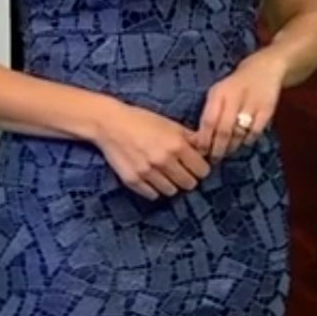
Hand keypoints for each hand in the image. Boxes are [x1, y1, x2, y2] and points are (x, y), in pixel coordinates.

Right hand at [94, 101, 210, 200]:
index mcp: (176, 145)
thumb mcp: (169, 124)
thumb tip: (207, 150)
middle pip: (189, 184)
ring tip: (164, 173)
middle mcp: (164, 161)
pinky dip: (154, 189)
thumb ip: (190, 138)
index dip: (200, 168)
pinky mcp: (133, 180)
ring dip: (171, 184)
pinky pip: (152, 195)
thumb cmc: (141, 120)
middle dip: (187, 178)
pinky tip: (151, 178)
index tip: (195, 166)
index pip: (202, 170)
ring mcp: (148, 173)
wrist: (109, 123)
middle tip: (180, 171)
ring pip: (171, 192)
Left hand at [192, 48, 285, 163]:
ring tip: (227, 152)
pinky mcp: (267, 109)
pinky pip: (255, 132)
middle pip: (224, 130)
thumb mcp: (219, 92)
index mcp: (219, 92)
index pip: (209, 120)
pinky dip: (247, 140)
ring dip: (232, 147)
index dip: (204, 139)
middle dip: (218, 148)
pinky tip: (243, 142)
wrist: (265, 68)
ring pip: (239, 133)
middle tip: (214, 159)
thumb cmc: (235, 84)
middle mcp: (235, 97)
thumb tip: (199, 140)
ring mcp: (252, 104)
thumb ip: (210, 112)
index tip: (200, 152)